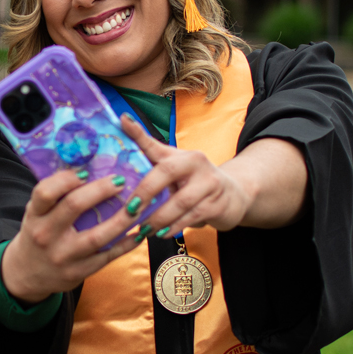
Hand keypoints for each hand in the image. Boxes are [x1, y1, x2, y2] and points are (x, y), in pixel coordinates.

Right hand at [1, 168, 146, 304]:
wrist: (28, 275)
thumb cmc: (38, 234)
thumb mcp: (38, 214)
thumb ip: (56, 196)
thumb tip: (90, 166)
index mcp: (35, 216)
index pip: (45, 192)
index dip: (66, 178)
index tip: (87, 170)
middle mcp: (46, 235)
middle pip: (74, 206)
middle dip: (100, 190)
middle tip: (120, 180)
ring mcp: (63, 256)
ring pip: (97, 236)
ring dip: (122, 219)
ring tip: (139, 204)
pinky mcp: (78, 272)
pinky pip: (107, 256)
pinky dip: (126, 244)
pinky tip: (140, 231)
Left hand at [118, 114, 251, 237]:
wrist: (233, 195)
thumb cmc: (195, 183)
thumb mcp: (176, 172)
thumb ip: (153, 168)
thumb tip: (118, 168)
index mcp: (179, 154)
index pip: (155, 143)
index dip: (137, 133)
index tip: (122, 120)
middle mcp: (195, 162)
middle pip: (165, 172)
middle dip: (144, 192)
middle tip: (128, 210)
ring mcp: (208, 182)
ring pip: (178, 201)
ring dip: (157, 218)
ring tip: (143, 229)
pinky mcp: (217, 203)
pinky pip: (191, 217)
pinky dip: (174, 227)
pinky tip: (162, 233)